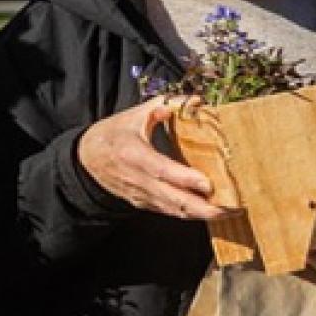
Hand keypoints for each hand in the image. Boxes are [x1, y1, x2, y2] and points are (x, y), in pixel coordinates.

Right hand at [77, 96, 223, 220]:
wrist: (85, 160)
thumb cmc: (111, 136)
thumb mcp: (133, 116)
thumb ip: (164, 107)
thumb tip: (193, 101)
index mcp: (134, 154)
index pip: (163, 171)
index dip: (187, 180)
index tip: (210, 184)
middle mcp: (138, 179)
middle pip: (174, 200)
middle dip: (204, 208)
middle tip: (230, 208)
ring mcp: (141, 195)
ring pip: (174, 210)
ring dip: (201, 214)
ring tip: (227, 211)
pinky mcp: (143, 203)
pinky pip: (169, 211)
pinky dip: (189, 213)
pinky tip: (208, 211)